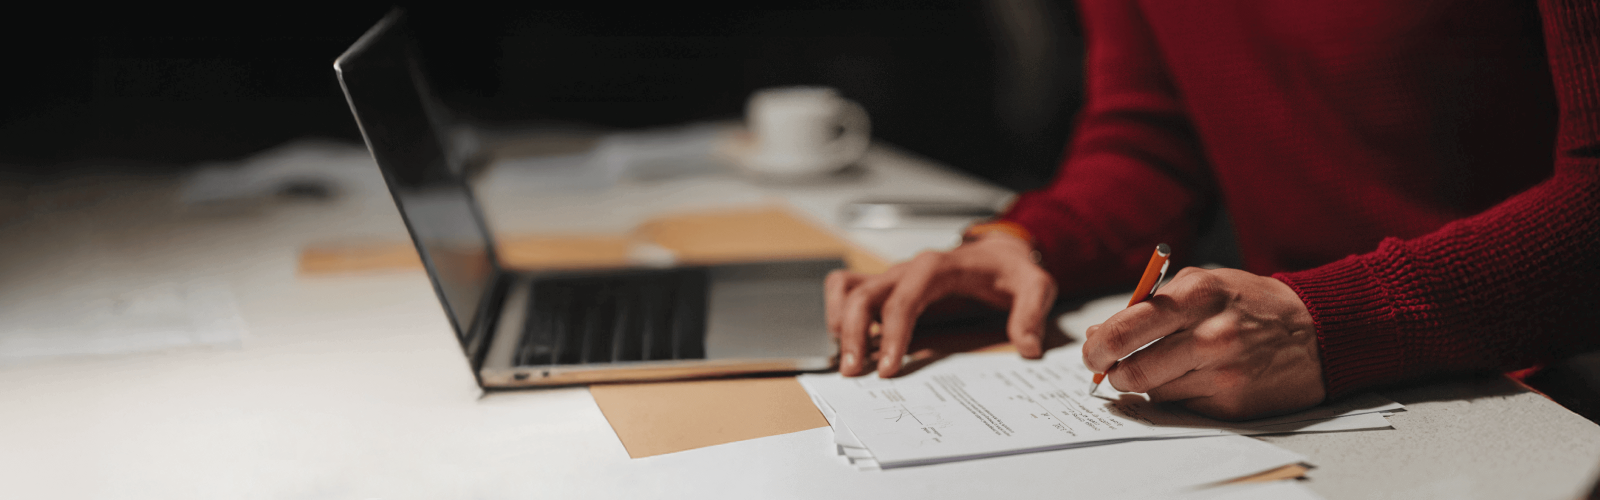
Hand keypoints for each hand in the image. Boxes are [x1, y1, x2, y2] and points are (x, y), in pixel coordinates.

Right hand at [825, 232, 1056, 376]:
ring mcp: (895, 276)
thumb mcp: (1034, 284)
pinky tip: (850, 342)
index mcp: (939, 267)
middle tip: (854, 372)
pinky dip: (839, 313)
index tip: (888, 367)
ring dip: (838, 322)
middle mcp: (908, 269)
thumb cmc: (1010, 270)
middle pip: (863, 294)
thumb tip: (1027, 347)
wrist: (998, 253)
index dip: (892, 332)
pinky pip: (848, 288)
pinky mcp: (888, 287)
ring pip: (846, 288)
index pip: (905, 298)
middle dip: (852, 334)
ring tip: (847, 360)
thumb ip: (1032, 312)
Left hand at [1082, 267, 1323, 420]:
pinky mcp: (1233, 402)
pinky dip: (1178, 395)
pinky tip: (1197, 378)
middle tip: (1109, 371)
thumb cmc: (1249, 304)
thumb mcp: (1202, 285)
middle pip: (1135, 369)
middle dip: (1112, 374)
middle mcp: (1210, 334)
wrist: (1315, 331)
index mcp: (1197, 295)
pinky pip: (1182, 406)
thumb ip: (1149, 306)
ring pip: (1155, 391)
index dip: (1098, 346)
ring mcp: (1223, 372)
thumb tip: (1097, 333)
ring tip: (1166, 366)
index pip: (1126, 329)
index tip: (1092, 353)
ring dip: (1148, 383)